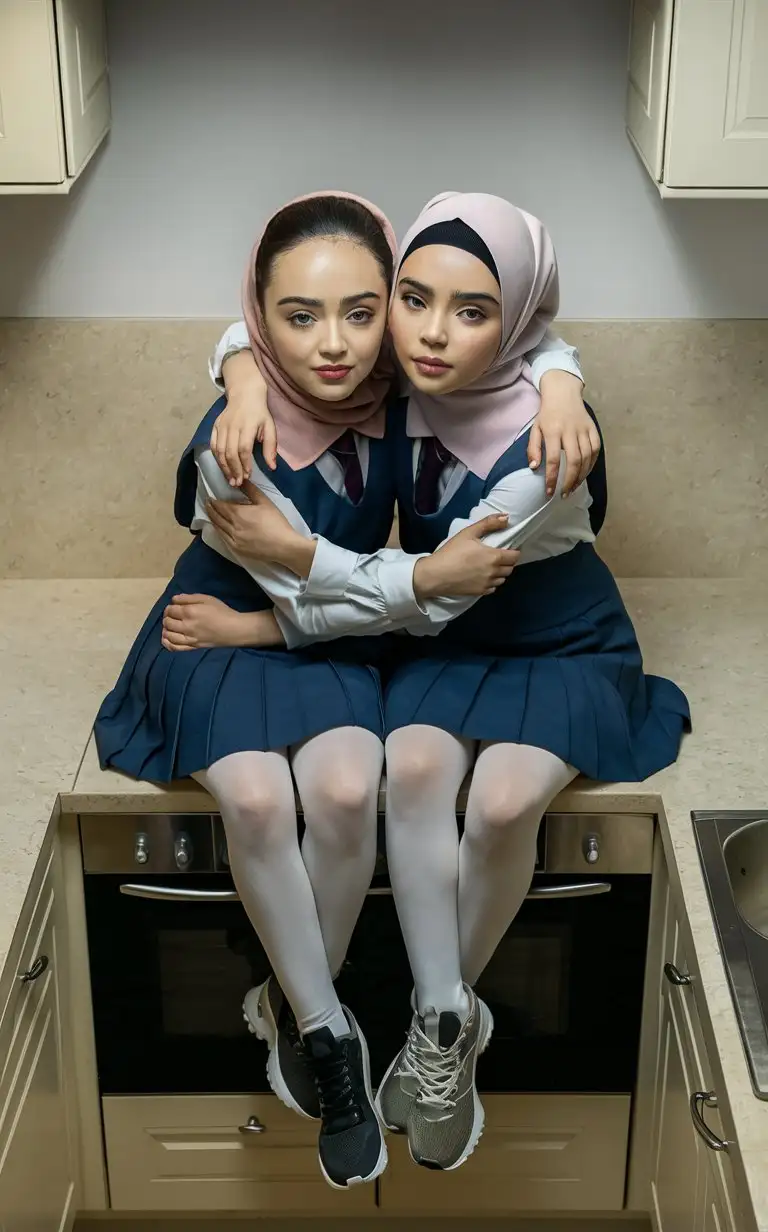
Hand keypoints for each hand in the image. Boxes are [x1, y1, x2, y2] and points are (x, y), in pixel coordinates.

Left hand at [162, 595, 284, 649]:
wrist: (233, 629)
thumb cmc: (222, 611)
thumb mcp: (206, 599)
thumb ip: (188, 598)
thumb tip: (174, 599)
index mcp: (189, 612)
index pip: (170, 610)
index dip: (170, 607)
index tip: (175, 606)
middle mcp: (186, 626)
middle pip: (167, 622)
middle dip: (167, 617)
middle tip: (174, 615)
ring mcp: (188, 638)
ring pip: (168, 634)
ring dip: (166, 628)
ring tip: (171, 625)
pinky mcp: (192, 647)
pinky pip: (174, 647)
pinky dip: (167, 643)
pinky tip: (167, 638)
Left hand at [206, 480, 310, 572]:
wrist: (284, 545)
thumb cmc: (276, 522)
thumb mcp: (265, 502)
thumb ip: (251, 490)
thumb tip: (240, 480)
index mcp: (238, 514)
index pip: (221, 506)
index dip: (214, 501)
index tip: (210, 497)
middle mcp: (232, 527)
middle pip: (217, 516)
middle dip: (210, 509)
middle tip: (207, 503)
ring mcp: (233, 540)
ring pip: (218, 528)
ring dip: (212, 519)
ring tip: (209, 513)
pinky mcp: (236, 549)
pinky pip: (223, 538)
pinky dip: (218, 531)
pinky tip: (217, 528)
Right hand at [211, 351, 277, 485]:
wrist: (244, 393)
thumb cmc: (260, 412)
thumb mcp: (270, 427)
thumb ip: (270, 447)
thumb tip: (272, 467)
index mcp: (247, 426)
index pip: (243, 448)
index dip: (245, 464)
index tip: (248, 475)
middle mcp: (232, 426)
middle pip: (230, 452)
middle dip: (234, 470)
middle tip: (237, 483)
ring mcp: (221, 426)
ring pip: (220, 451)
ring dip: (224, 467)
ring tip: (230, 479)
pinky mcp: (215, 426)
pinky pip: (213, 445)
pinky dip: (217, 458)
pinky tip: (222, 467)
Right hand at [414, 515, 519, 600]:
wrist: (435, 575)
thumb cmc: (452, 552)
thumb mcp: (468, 533)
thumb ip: (489, 523)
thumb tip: (507, 517)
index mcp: (494, 557)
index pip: (515, 556)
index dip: (514, 551)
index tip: (508, 548)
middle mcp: (494, 572)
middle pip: (510, 568)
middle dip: (508, 561)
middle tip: (498, 555)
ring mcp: (488, 584)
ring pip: (503, 579)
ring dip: (500, 572)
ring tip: (491, 566)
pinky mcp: (480, 593)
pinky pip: (493, 588)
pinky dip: (492, 582)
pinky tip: (483, 576)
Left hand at [528, 371, 600, 497]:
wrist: (563, 393)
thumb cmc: (547, 414)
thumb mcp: (535, 429)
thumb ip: (533, 448)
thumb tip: (534, 467)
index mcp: (553, 431)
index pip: (553, 459)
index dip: (552, 478)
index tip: (549, 492)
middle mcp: (570, 430)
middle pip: (573, 460)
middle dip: (569, 481)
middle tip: (564, 494)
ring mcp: (584, 429)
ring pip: (587, 457)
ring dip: (581, 476)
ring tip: (573, 488)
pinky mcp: (593, 429)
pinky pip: (596, 450)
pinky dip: (591, 465)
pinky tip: (584, 474)